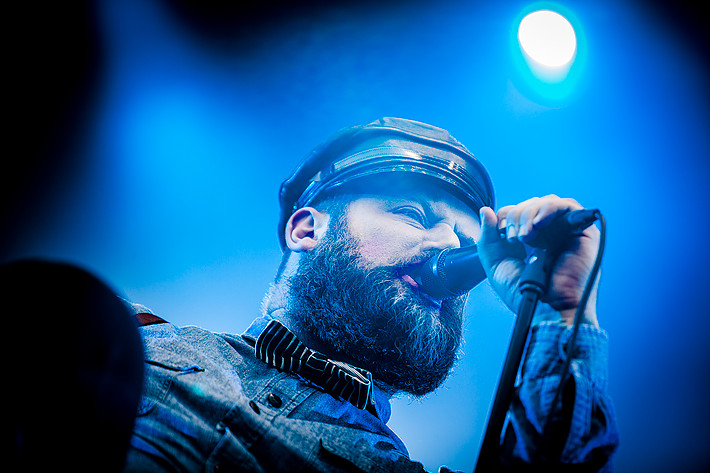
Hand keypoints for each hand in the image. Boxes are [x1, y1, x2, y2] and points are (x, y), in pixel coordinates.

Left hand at [477, 195, 599, 326]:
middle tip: (514, 239)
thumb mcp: (496, 263)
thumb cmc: (523, 293)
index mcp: (531, 240)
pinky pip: (568, 206)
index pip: (518, 212)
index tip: (501, 233)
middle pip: (532, 205)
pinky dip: (549, 208)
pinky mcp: (583, 232)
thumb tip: (485, 210)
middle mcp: (549, 234)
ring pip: (547, 203)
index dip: (507, 216)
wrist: (544, 309)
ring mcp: (566, 232)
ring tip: (524, 235)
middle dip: (517, 216)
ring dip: (530, 214)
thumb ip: (488, 237)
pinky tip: (538, 224)